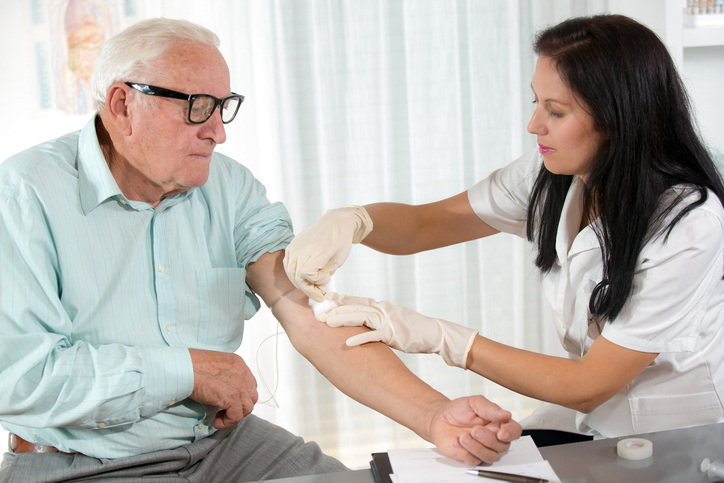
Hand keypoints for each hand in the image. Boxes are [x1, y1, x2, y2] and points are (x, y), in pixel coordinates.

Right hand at [188, 349, 258, 428]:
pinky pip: (237, 416)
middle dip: (240, 407)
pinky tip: (216, 422)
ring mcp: (238, 384)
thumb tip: (223, 388)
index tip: (228, 403)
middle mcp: (241, 372)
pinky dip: (227, 422)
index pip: (249, 385)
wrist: (182, 368)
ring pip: (247, 408)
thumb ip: (223, 375)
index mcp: (238, 364)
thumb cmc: (190, 366)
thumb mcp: (213, 366)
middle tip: (224, 411)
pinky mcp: (231, 396)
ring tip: (219, 417)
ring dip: (234, 416)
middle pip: (251, 396)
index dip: (240, 397)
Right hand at [283, 206, 372, 301]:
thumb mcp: (338, 261)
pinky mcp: (291, 245)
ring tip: (312, 285)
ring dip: (300, 282)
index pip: (307, 274)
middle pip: (296, 276)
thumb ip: (326, 275)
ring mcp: (295, 246)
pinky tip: (304, 276)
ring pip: (290, 272)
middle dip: (308, 288)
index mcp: (317, 251)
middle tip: (318, 293)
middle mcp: (303, 248)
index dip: (316, 281)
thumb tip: (318, 289)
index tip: (327, 278)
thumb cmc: (340, 241)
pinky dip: (294, 273)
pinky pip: (288, 264)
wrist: (335, 223)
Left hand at [317, 293, 477, 368]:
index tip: (322, 300)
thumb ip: (377, 318)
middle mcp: (382, 309)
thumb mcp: (392, 319)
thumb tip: (361, 319)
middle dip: (335, 308)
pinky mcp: (393, 333)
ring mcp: (387, 320)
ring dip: (342, 319)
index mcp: (381, 306)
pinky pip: (373, 335)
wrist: (434, 333)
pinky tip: (346, 343)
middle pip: (354, 306)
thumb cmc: (412, 329)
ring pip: (360, 317)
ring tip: (326, 323)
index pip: (356, 301)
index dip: (339, 300)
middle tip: (317, 310)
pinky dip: (359, 338)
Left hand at [428, 396, 521, 464]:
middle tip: (475, 430)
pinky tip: (456, 441)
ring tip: (463, 436)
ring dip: (477, 447)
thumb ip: (490, 408)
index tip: (501, 433)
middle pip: (503, 446)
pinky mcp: (470, 457)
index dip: (511, 433)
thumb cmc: (459, 409)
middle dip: (489, 439)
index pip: (514, 431)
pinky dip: (464, 452)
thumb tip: (506, 414)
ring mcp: (482, 449)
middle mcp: (493, 438)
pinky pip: (473, 461)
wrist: (440, 418)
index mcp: (498, 423)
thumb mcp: (473, 402)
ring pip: (490, 457)